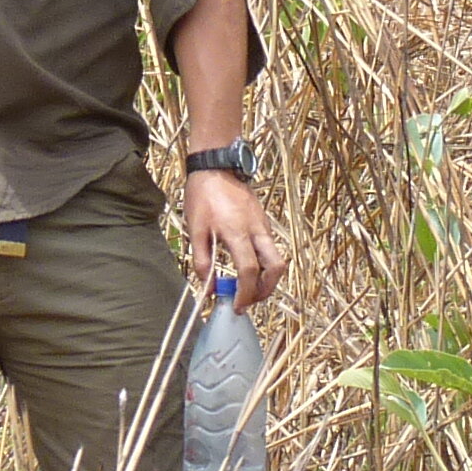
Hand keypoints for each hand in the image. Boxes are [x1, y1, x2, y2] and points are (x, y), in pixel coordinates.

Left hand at [185, 167, 284, 309]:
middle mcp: (257, 230)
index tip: (236, 306)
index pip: (249, 271)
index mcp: (238, 232)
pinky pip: (270, 248)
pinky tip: (247, 266)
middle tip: (248, 300)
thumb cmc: (202, 195)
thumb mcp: (194, 229)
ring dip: (267, 279)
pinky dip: (264, 264)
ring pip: (276, 259)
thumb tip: (209, 287)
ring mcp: (263, 224)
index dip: (245, 293)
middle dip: (266, 290)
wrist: (216, 165)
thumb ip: (202, 260)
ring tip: (247, 287)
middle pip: (276, 268)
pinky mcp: (263, 220)